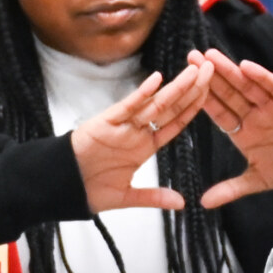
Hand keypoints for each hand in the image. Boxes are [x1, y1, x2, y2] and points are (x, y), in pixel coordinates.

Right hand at [69, 60, 208, 213]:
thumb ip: (154, 197)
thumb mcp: (127, 196)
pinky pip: (126, 107)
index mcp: (144, 147)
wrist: (61, 187)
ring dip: (175, 87)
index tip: (210, 92)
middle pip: (170, 108)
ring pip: (154, 104)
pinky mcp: (104, 122)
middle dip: (191, 89)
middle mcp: (136, 132)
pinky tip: (156, 80)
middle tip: (211, 69)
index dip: (193, 108)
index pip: (174, 123)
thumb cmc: (88, 189)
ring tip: (194, 70)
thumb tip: (181, 203)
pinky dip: (140, 94)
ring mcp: (122, 126)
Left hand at [195, 51, 272, 207]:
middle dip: (209, 76)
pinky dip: (262, 77)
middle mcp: (255, 113)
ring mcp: (272, 104)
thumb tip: (204, 204)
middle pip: (229, 92)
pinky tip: (246, 67)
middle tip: (190, 57)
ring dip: (230, 70)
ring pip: (247, 85)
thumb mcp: (260, 179)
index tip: (181, 87)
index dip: (201, 99)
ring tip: (210, 56)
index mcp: (243, 129)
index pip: (219, 112)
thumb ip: (232, 188)